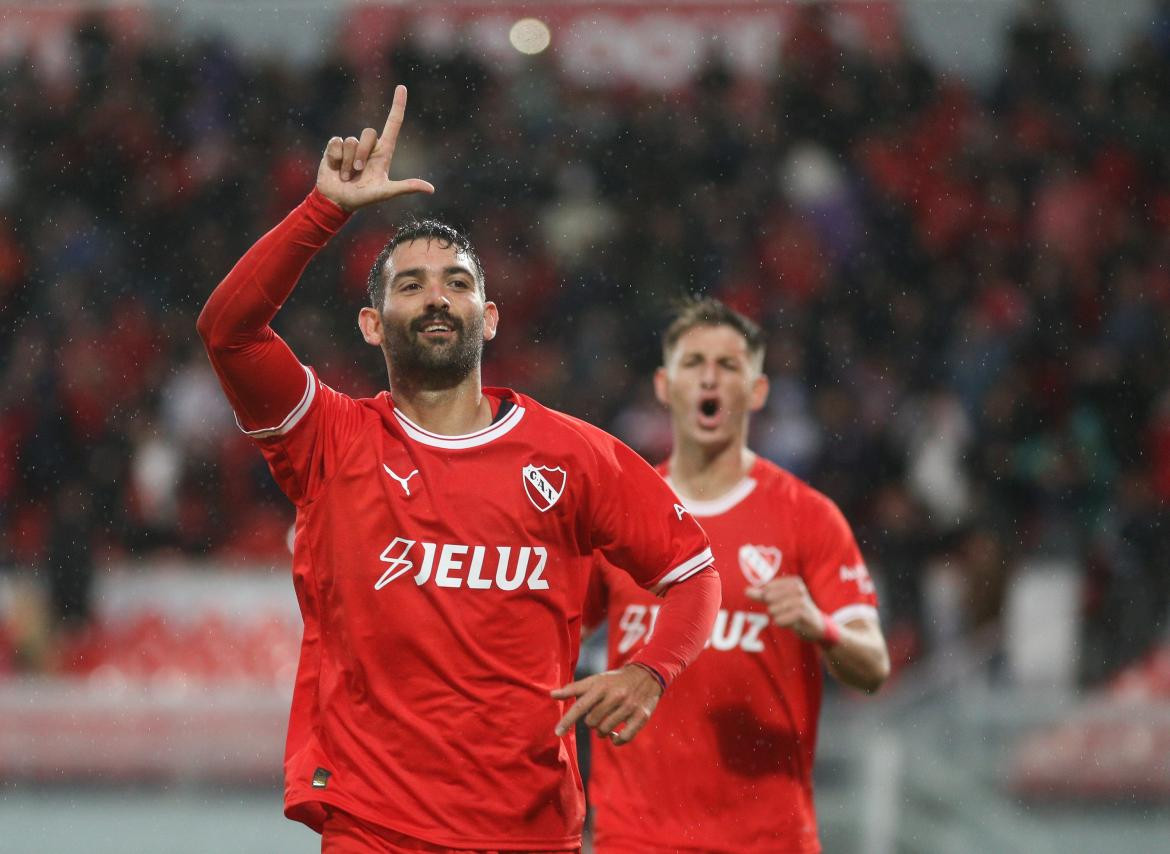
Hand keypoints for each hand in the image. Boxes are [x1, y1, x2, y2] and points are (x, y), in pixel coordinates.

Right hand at [316, 84, 434, 211]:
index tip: (402, 87)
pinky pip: (336, 142)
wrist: (337, 201)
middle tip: (357, 172)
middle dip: (362, 154)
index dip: (398, 105)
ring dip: (347, 162)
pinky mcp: (334, 146)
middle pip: (369, 133)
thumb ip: (406, 188)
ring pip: (351, 140)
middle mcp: (369, 146)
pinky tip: (335, 168)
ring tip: (346, 175)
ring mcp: (351, 145)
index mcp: (383, 152)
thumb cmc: (363, 198)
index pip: (393, 124)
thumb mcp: (386, 192)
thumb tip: (431, 189)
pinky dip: (335, 158)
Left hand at [550, 664, 662, 745]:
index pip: (580, 705)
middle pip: (592, 721)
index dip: (567, 720)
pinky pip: (623, 737)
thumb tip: (552, 695)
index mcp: (601, 685)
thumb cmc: (615, 680)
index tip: (557, 732)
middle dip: (591, 722)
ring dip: (602, 731)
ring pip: (605, 730)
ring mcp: (629, 706)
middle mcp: (615, 695)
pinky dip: (616, 740)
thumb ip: (574, 688)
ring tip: (607, 722)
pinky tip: (615, 735)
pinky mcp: (641, 716)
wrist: (647, 675)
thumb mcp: (596, 680)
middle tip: (598, 715)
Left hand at [744, 576, 827, 641]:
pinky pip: (779, 619)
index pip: (767, 589)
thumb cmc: (796, 612)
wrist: (817, 627)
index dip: (769, 600)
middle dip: (774, 609)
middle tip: (787, 612)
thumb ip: (762, 595)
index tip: (782, 604)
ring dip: (778, 617)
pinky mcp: (802, 614)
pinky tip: (790, 623)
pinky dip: (781, 623)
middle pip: (768, 598)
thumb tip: (746, 591)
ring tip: (788, 618)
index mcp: (793, 581)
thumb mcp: (779, 601)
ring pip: (773, 609)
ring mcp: (801, 600)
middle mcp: (798, 588)